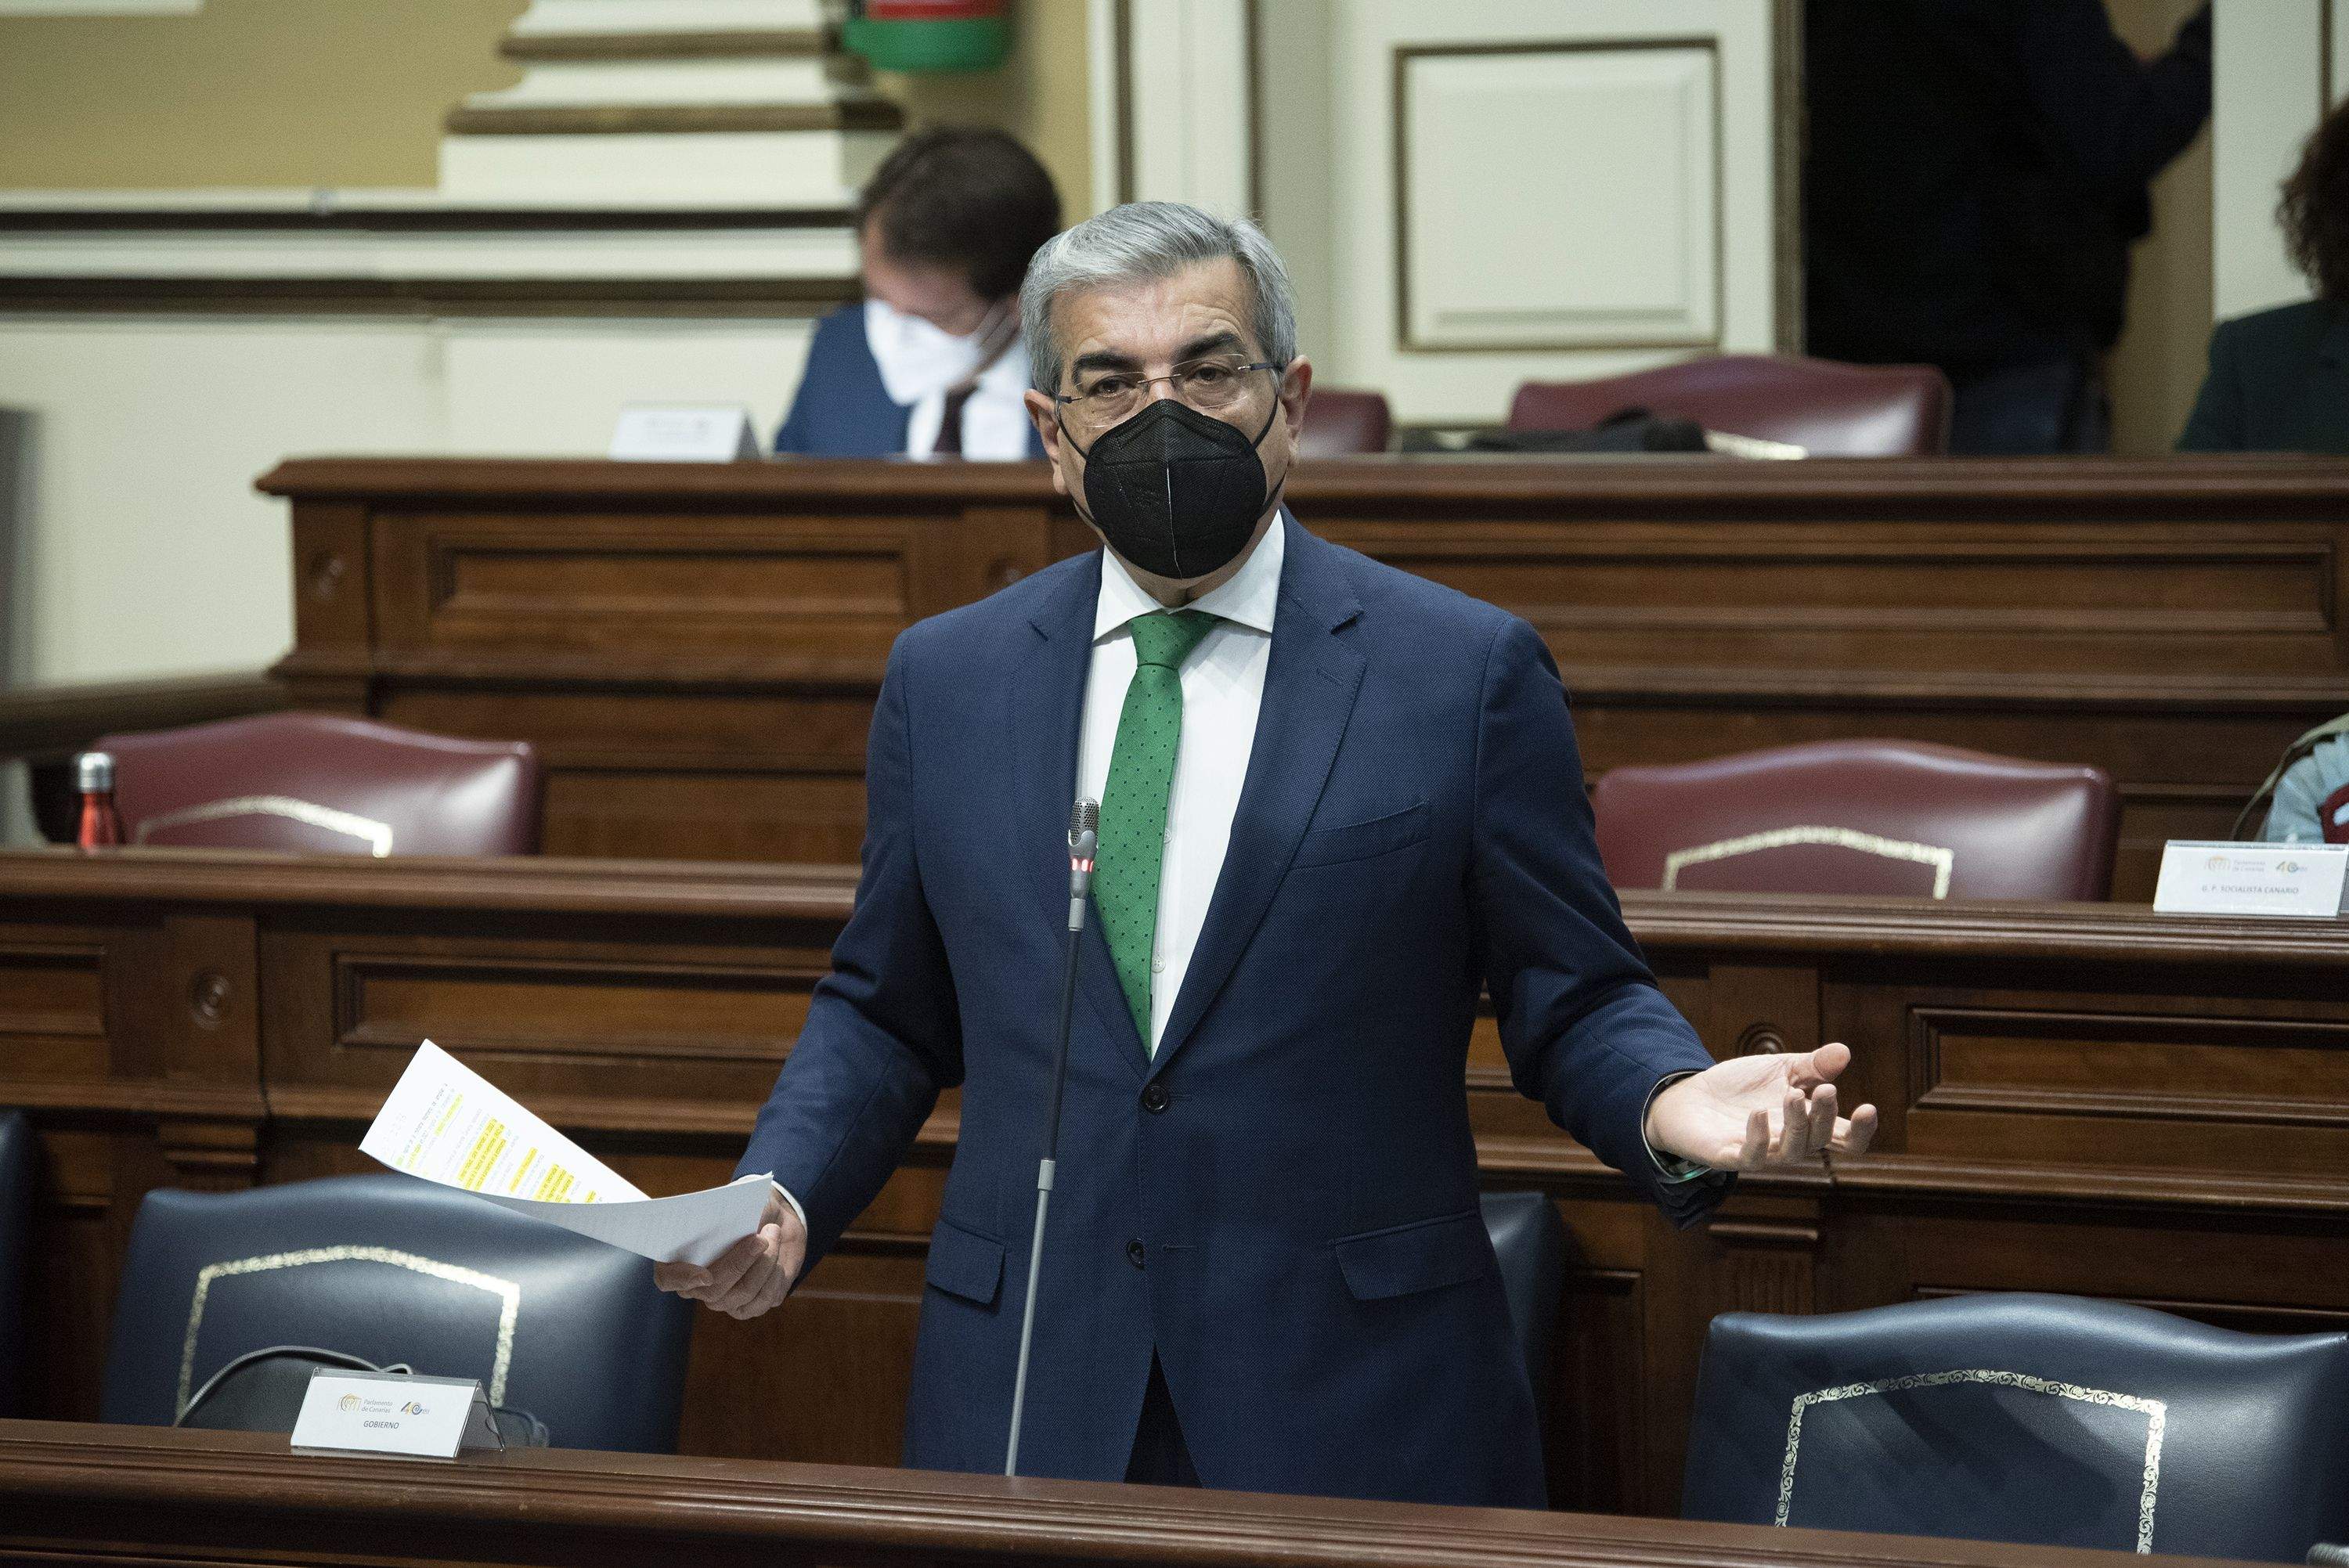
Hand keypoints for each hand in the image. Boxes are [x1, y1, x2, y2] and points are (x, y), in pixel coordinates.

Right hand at [653, 1189, 805, 1319]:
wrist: (774, 1216)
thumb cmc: (745, 1209)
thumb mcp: (733, 1202)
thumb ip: (723, 1214)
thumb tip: (725, 1226)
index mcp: (681, 1256)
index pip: (666, 1278)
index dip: (681, 1279)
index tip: (704, 1274)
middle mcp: (698, 1285)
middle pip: (713, 1290)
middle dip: (739, 1263)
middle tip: (760, 1238)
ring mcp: (724, 1299)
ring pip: (742, 1294)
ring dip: (764, 1263)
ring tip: (774, 1234)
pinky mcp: (750, 1305)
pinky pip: (763, 1300)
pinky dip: (775, 1275)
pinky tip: (778, 1256)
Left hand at [1643, 1041, 1878, 1171]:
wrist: (1688, 1095)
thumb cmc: (1739, 1087)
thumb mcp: (1779, 1069)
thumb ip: (1812, 1065)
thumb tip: (1845, 1051)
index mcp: (1805, 1124)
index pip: (1843, 1138)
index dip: (1860, 1130)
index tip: (1868, 1107)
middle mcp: (1787, 1143)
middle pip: (1818, 1141)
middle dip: (1824, 1116)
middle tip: (1824, 1089)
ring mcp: (1760, 1152)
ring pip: (1790, 1152)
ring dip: (1796, 1125)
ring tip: (1793, 1095)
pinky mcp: (1730, 1156)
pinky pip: (1750, 1158)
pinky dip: (1757, 1138)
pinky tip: (1758, 1114)